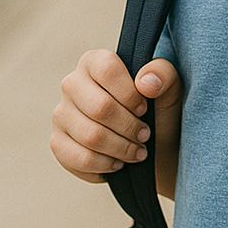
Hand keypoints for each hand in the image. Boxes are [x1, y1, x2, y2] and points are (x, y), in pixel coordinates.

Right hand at [51, 50, 182, 185]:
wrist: (150, 144)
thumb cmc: (157, 109)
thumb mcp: (169, 88)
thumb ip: (164, 75)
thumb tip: (146, 83)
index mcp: (95, 62)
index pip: (108, 71)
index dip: (130, 94)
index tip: (144, 108)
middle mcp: (72, 84)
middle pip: (100, 108)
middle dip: (130, 127)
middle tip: (145, 135)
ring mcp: (61, 114)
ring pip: (91, 136)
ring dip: (122, 149)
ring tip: (138, 152)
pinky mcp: (58, 142)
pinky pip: (80, 159)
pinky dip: (106, 165)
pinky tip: (118, 163)